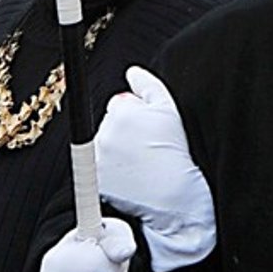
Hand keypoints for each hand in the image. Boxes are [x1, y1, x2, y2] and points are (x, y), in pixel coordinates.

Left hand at [96, 67, 215, 271]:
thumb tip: (132, 72)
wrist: (175, 199)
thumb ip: (148, 85)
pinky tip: (130, 175)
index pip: (119, 105)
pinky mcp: (95, 179)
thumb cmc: (176, 154)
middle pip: (109, 123)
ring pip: (103, 143)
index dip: (136, 116)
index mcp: (121, 112)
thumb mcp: (169, 110)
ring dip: (116, 149)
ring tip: (141, 163)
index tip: (148, 131)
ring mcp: (98, 157)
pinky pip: (97, 167)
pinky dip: (110, 169)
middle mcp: (106, 132)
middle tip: (147, 147)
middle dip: (124, 131)